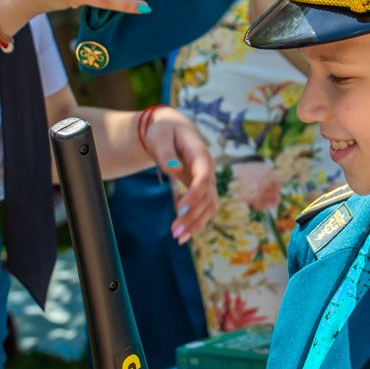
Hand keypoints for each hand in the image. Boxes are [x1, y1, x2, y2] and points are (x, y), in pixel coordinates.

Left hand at [142, 109, 217, 244]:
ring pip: (209, 206)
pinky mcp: (202, 189)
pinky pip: (204, 208)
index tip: (178, 209)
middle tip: (174, 232)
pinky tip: (184, 234)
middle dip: (192, 216)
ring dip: (196, 223)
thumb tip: (173, 168)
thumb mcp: (160, 136)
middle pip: (207, 197)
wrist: (171, 130)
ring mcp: (208, 180)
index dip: (194, 195)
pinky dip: (196, 222)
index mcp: (200, 155)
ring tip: (178, 238)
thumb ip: (166, 152)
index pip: (203, 178)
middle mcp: (209, 169)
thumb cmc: (163, 131)